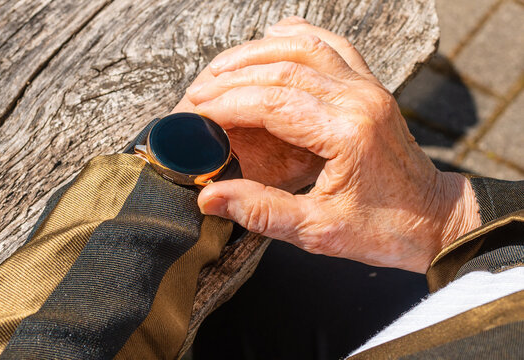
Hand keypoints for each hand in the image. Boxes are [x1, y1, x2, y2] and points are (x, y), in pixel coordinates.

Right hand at [186, 18, 480, 272]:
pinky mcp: (371, 87)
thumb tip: (209, 197)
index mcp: (347, 132)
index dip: (226, 104)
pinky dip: (299, 38)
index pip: (272, 101)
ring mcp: (368, 87)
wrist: (434, 218)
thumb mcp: (319, 231)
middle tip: (197, 94)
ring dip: (257, 53)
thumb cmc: (384, 229)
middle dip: (231, 78)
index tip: (194, 114)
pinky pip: (332, 46)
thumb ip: (262, 211)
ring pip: (304, 48)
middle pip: (282, 69)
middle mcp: (359, 98)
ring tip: (221, 68)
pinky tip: (275, 38)